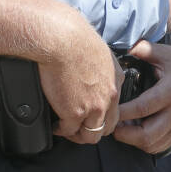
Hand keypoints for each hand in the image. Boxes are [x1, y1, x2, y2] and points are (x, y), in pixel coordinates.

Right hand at [37, 16, 122, 144]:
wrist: (61, 38)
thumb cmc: (73, 36)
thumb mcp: (98, 50)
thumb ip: (100, 65)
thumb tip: (89, 68)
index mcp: (115, 80)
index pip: (115, 107)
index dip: (102, 114)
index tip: (90, 113)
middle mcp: (109, 96)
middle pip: (107, 126)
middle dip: (93, 129)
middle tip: (79, 127)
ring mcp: (93, 107)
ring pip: (91, 135)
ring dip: (78, 135)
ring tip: (66, 130)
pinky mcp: (75, 113)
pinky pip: (69, 131)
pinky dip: (61, 131)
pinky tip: (55, 126)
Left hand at [113, 41, 170, 154]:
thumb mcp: (168, 53)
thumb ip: (144, 49)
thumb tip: (124, 47)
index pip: (142, 108)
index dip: (122, 112)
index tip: (110, 109)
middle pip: (146, 135)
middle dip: (124, 134)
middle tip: (111, 124)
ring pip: (153, 144)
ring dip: (133, 141)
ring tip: (122, 129)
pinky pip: (161, 146)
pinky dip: (146, 144)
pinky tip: (137, 133)